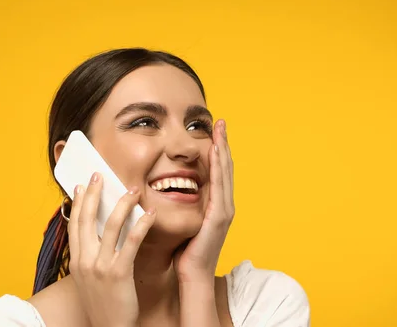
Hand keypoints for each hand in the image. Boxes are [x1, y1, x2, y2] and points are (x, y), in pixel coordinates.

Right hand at [67, 172, 155, 326]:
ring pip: (110, 226)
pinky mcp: (119, 273)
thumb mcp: (90, 280)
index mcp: (76, 262)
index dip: (77, 204)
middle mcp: (84, 261)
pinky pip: (131, 242)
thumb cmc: (104, 304)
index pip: (75, 225)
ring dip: (122, 204)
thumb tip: (98, 236)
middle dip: (93, 194)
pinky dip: (141, 224)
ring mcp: (100, 267)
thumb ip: (91, 257)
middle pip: (87, 219)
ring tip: (133, 189)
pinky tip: (150, 214)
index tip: (80, 186)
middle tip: (99, 175)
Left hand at [174, 119, 234, 283]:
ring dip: (223, 149)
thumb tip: (171, 192)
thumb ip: (184, 207)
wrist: (193, 276)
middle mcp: (225, 205)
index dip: (217, 150)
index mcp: (217, 205)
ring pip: (225, 172)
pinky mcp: (219, 216)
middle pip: (225, 167)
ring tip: (220, 129)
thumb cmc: (186, 252)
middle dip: (223, 143)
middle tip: (220, 121)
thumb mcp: (186, 222)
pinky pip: (219, 186)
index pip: (218, 172)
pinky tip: (215, 151)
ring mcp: (224, 210)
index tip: (213, 131)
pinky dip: (219, 167)